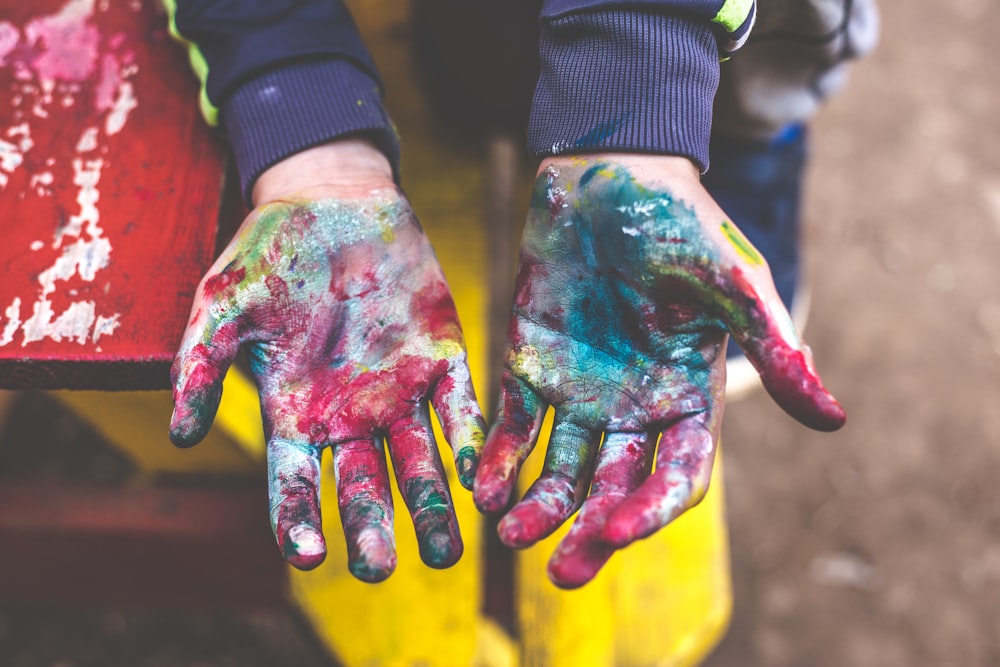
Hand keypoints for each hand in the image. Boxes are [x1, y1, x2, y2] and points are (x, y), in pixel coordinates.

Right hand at [170, 141, 484, 580]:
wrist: (332, 199)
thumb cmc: (269, 252)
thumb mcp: (221, 303)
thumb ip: (199, 365)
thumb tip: (178, 435)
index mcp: (296, 413)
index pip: (294, 484)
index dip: (297, 521)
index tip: (308, 555)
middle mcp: (351, 416)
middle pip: (363, 488)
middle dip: (372, 529)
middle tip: (379, 568)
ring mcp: (401, 392)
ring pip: (419, 465)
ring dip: (431, 508)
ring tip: (446, 553)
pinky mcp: (442, 361)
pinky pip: (461, 412)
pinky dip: (472, 446)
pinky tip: (482, 479)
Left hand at [474, 154, 843, 587]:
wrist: (607, 172)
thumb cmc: (680, 222)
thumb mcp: (735, 283)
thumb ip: (773, 349)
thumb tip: (834, 419)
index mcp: (687, 396)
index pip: (675, 475)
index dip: (650, 508)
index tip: (617, 529)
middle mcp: (634, 406)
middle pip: (614, 487)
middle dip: (589, 529)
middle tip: (559, 569)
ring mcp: (581, 391)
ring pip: (561, 468)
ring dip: (539, 505)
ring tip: (512, 532)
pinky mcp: (532, 366)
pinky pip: (515, 425)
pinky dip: (501, 458)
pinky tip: (484, 486)